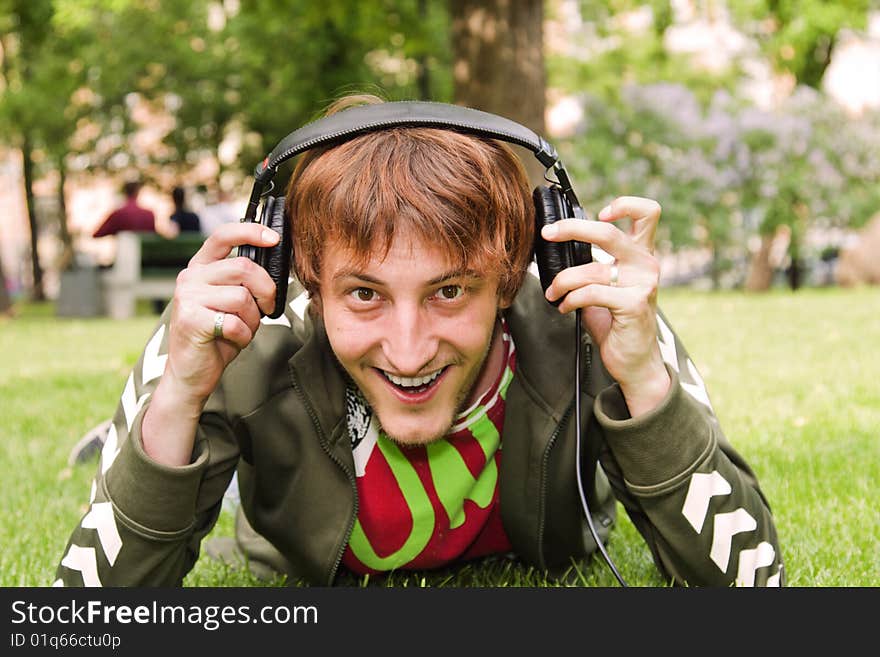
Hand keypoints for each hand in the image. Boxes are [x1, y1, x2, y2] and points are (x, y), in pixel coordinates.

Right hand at [142, 223, 278, 465]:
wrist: (191, 374)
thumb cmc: (217, 336)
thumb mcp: (232, 302)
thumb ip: (244, 282)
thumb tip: (273, 264)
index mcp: (200, 268)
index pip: (222, 236)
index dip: (250, 232)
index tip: (274, 238)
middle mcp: (190, 278)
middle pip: (243, 268)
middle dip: (266, 289)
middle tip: (267, 307)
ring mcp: (187, 298)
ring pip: (242, 297)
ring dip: (253, 318)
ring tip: (243, 329)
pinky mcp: (191, 320)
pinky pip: (235, 322)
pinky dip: (243, 335)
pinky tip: (232, 340)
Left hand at [541, 196, 669, 416]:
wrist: (635, 361)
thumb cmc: (617, 322)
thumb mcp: (605, 286)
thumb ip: (590, 266)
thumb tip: (555, 248)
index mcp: (641, 254)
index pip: (648, 213)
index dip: (624, 204)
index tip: (598, 213)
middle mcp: (646, 264)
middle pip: (608, 232)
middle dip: (571, 228)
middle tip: (548, 234)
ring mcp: (643, 284)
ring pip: (590, 269)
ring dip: (562, 280)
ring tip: (553, 292)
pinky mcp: (634, 305)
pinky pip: (590, 293)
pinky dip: (570, 299)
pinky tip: (564, 307)